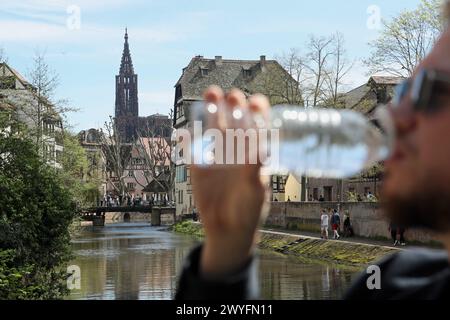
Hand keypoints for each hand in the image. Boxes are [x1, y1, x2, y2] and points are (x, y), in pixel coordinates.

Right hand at [192, 86, 270, 277]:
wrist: (227, 231)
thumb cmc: (248, 210)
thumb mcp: (255, 191)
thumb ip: (255, 170)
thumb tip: (259, 149)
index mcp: (254, 154)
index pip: (258, 126)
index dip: (257, 112)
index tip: (255, 102)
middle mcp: (236, 151)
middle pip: (234, 120)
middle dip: (233, 105)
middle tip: (232, 96)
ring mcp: (216, 157)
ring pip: (213, 127)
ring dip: (212, 110)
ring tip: (211, 93)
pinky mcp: (198, 166)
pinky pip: (192, 148)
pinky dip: (188, 137)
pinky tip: (186, 128)